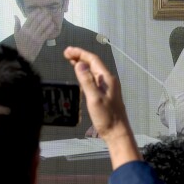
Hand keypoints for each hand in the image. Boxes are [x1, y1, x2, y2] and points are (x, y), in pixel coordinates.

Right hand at [13, 13, 58, 61]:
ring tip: (50, 16)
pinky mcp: (40, 41)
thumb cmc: (20, 44)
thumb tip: (15, 15)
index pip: (30, 18)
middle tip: (47, 11)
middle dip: (43, 15)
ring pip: (42, 26)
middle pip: (37, 21)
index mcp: (23, 29)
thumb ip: (16, 24)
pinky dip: (50, 28)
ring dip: (47, 20)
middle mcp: (29, 32)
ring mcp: (35, 37)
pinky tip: (52, 25)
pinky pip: (46, 33)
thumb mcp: (16, 34)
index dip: (35, 13)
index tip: (39, 9)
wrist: (24, 55)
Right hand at [64, 46, 139, 167]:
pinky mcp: (106, 94)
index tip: (67, 51)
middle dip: (80, 56)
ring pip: (93, 70)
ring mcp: (108, 87)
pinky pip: (94, 78)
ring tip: (71, 60)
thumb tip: (80, 64)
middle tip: (66, 53)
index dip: (80, 53)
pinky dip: (85, 74)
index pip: (93, 60)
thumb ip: (87, 81)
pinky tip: (81, 75)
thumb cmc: (106, 117)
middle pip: (93, 63)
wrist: (117, 132)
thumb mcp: (94, 99)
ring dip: (82, 64)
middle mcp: (108, 80)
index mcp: (107, 79)